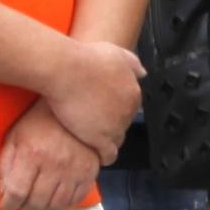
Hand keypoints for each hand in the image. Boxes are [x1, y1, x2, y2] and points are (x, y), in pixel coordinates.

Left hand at [0, 108, 104, 209]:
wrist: (74, 106)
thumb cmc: (39, 122)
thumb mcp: (14, 138)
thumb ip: (5, 166)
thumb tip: (3, 195)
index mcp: (32, 154)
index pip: (17, 192)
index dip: (8, 205)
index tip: (7, 206)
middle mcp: (54, 164)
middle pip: (37, 202)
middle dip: (26, 206)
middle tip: (23, 201)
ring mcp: (75, 169)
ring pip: (57, 205)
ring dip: (45, 207)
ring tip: (39, 199)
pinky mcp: (90, 171)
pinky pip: (76, 199)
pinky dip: (64, 203)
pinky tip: (56, 195)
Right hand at [39, 37, 142, 151]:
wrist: (66, 70)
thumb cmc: (87, 58)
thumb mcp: (116, 53)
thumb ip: (132, 64)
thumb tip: (143, 73)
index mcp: (133, 92)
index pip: (128, 107)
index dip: (114, 110)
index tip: (101, 109)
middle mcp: (129, 111)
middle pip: (122, 123)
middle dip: (110, 124)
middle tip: (92, 122)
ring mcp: (116, 127)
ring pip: (116, 140)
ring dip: (105, 140)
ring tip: (90, 139)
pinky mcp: (100, 140)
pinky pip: (108, 155)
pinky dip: (102, 156)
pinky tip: (93, 152)